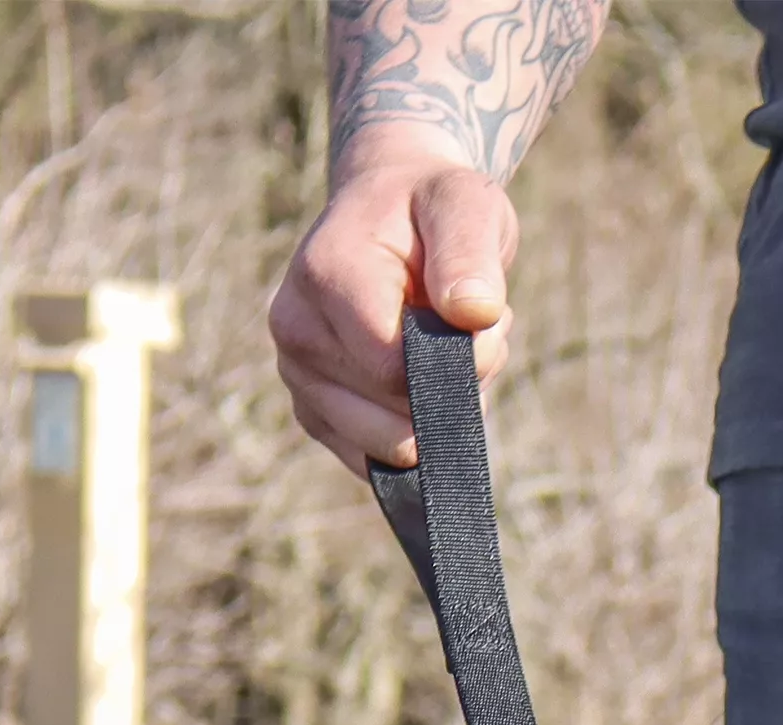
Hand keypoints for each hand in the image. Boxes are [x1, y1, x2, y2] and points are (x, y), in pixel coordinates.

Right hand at [269, 124, 516, 473]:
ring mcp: (298, 376)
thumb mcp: (466, 205)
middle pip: (394, 416)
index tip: (486, 320)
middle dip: (450, 389)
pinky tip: (417, 379)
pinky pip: (376, 461)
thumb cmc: (432, 208)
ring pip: (388, 448)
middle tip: (463, 328)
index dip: (458, 363)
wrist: (391, 209)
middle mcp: (296, 329)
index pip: (394, 371)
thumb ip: (470, 254)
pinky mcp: (313, 411)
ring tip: (438, 347)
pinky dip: (413, 432)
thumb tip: (473, 312)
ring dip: (435, 413)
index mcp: (325, 274)